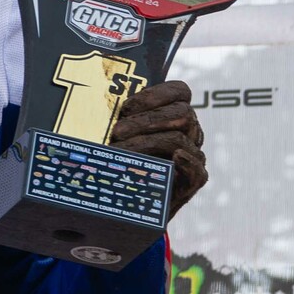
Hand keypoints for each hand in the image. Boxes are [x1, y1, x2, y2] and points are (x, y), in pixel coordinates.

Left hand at [106, 79, 208, 220]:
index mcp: (175, 113)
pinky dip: (186, 163)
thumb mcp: (116, 134)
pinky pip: (197, 170)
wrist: (126, 202)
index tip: (126, 107)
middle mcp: (189, 131)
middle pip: (182, 113)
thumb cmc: (120, 160)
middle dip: (146, 120)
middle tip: (116, 132)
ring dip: (146, 143)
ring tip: (121, 151)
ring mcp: (193, 154)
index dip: (155, 94)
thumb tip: (96, 102)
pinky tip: (174, 159)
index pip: (180, 91)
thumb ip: (116, 117)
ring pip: (179, 139)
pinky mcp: (194, 180)